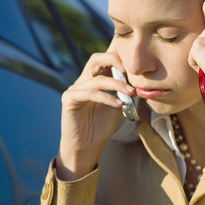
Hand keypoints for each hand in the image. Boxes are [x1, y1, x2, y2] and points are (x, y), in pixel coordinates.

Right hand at [57, 50, 133, 179]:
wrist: (86, 147)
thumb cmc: (101, 127)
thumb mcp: (117, 105)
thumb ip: (122, 91)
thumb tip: (135, 78)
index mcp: (93, 80)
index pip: (104, 60)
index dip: (117, 57)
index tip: (134, 64)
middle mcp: (82, 81)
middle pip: (96, 59)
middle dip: (113, 60)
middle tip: (128, 69)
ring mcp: (74, 89)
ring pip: (97, 79)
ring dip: (116, 85)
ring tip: (130, 93)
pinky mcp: (69, 98)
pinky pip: (90, 93)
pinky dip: (106, 97)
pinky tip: (118, 104)